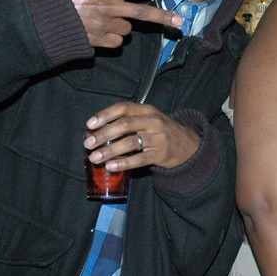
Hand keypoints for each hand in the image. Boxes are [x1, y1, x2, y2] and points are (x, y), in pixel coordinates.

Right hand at [68, 0, 182, 47]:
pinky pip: (116, 42)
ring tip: (102, 21)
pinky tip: (98, 33)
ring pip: (127, 30)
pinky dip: (111, 39)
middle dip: (164, 18)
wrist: (47, 18)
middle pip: (143, 13)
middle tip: (179, 22)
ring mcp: (106, 24)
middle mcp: (110, 5)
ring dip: (120, 27)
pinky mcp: (101, 39)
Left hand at [84, 102, 199, 170]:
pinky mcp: (161, 154)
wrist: (188, 145)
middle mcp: (153, 121)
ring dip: (110, 151)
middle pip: (125, 125)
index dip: (105, 115)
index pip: (123, 108)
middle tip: (88, 144)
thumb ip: (128, 121)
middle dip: (103, 134)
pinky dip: (123, 163)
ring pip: (130, 143)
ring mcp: (158, 138)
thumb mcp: (148, 119)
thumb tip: (96, 131)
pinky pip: (139, 159)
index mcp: (147, 110)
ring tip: (95, 158)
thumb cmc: (160, 131)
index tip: (90, 124)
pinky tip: (111, 167)